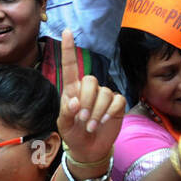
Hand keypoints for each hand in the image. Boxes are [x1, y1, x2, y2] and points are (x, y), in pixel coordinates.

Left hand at [57, 29, 126, 164]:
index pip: (70, 66)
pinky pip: (117, 100)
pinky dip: (110, 111)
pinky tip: (106, 120)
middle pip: (91, 80)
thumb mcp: (63, 125)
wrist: (89, 148)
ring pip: (105, 93)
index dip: (68, 49)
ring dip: (98, 111)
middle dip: (88, 101)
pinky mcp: (116, 104)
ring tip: (92, 125)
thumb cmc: (73, 133)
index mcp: (72, 90)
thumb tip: (76, 101)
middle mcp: (89, 89)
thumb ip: (67, 112)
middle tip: (84, 119)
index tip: (67, 31)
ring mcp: (104, 96)